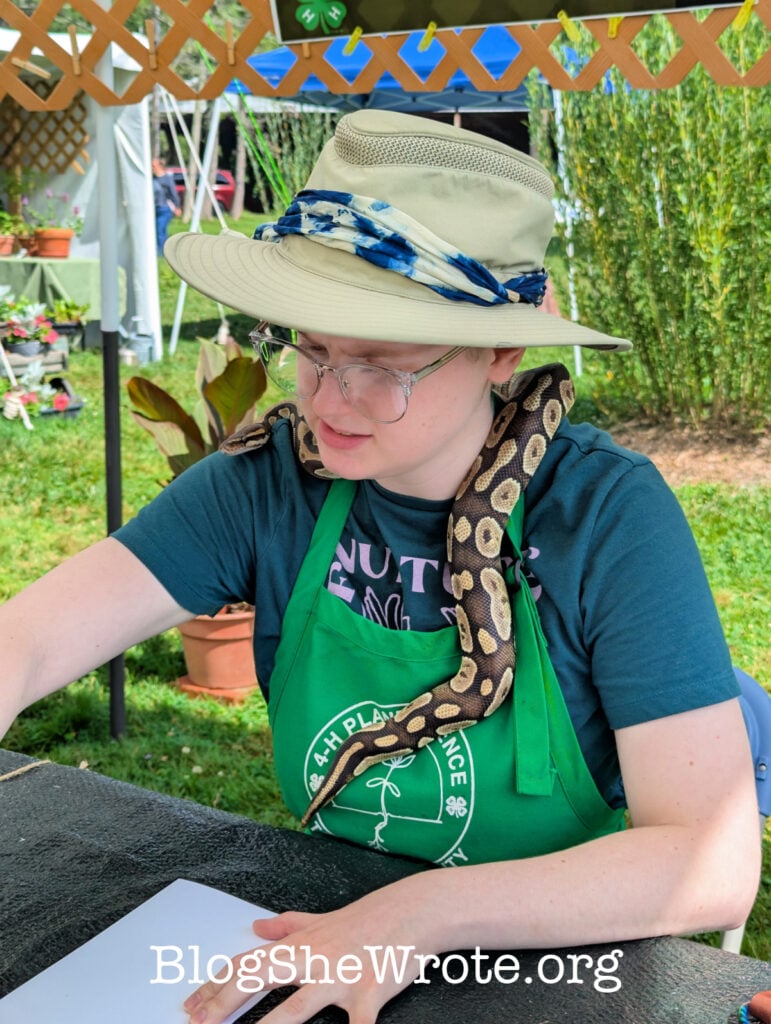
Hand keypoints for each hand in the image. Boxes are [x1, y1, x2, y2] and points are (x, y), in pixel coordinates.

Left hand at [183, 883, 435, 1023]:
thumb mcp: (323, 920)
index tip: (191, 1005)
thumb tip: (257, 926)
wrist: (412, 912)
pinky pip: (359, 1023)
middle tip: (197, 1021)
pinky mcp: (369, 992)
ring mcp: (340, 977)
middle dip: (224, 1000)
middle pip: (259, 979)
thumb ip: (288, 925)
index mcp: (300, 945)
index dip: (216, 985)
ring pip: (297, 1007)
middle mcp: (313, 960)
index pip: (248, 964)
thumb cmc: (368, 920)